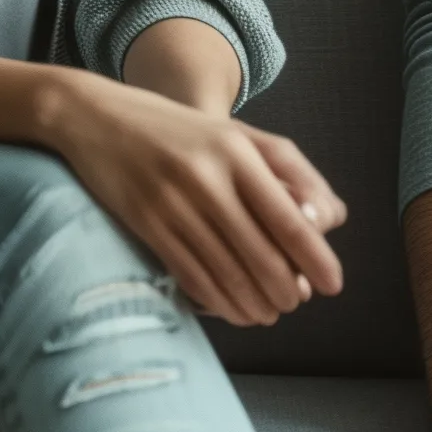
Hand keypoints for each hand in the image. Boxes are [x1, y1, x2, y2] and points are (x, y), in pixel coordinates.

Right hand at [47, 72, 347, 327]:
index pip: (288, 217)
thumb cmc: (180, 130)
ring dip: (254, 303)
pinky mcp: (146, 224)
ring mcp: (174, 203)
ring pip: (227, 271)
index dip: (315, 257)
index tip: (332, 283)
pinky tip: (233, 310)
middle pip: (261, 252)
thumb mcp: (236, 134)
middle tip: (295, 302)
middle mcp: (208, 177)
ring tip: (268, 314)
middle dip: (285, 289)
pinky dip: (218, 301)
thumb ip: (286, 170)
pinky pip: (191, 275)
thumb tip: (330, 219)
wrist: (98, 118)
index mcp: (238, 151)